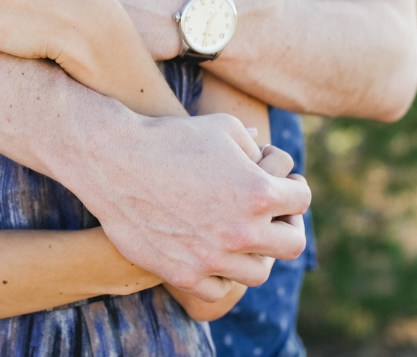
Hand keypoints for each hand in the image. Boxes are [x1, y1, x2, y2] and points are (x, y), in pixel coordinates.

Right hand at [80, 111, 310, 301]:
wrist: (114, 160)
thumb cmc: (170, 136)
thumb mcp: (223, 127)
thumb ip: (254, 146)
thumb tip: (267, 155)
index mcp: (258, 192)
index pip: (302, 199)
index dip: (294, 186)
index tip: (285, 183)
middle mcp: (242, 231)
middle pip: (292, 243)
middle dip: (288, 224)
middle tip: (274, 215)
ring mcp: (212, 257)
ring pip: (259, 272)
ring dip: (257, 253)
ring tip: (243, 235)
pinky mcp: (183, 273)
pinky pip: (219, 288)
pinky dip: (222, 274)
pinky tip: (214, 253)